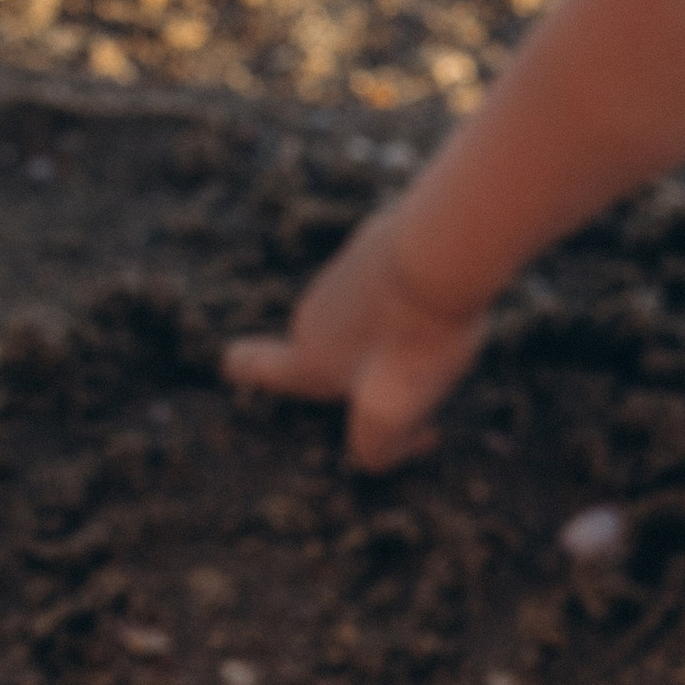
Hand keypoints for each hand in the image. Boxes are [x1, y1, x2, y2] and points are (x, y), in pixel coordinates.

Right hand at [223, 202, 490, 469]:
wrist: (441, 261)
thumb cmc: (409, 346)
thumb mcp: (390, 421)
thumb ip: (378, 445)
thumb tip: (412, 437)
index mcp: (307, 359)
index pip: (254, 366)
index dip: (246, 367)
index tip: (232, 361)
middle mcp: (316, 310)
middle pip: (332, 343)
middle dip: (370, 361)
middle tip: (415, 373)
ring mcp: (347, 268)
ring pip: (371, 309)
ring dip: (400, 325)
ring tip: (440, 333)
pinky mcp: (383, 239)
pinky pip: (399, 277)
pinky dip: (420, 291)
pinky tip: (452, 292)